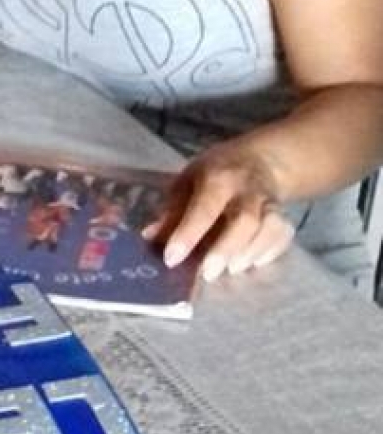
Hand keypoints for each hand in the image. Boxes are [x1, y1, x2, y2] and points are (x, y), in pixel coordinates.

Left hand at [143, 141, 295, 280]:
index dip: (187, 234)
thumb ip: (172, 211)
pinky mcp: (284, 215)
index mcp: (218, 177)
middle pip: (245, 219)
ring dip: (250, 252)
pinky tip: (253, 263)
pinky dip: (271, 251)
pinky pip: (284, 234)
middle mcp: (248, 189)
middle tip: (207, 273)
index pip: (204, 207)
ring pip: (269, 227)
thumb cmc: (215, 174)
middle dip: (225, 248)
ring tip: (230, 270)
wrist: (259, 160)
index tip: (171, 258)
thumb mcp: (187, 182)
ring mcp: (270, 202)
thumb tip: (150, 237)